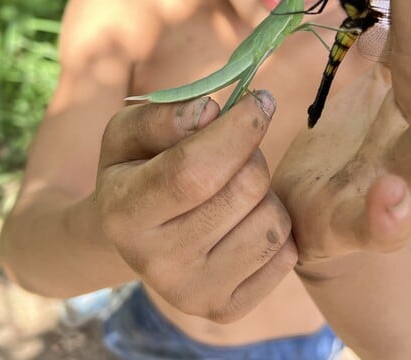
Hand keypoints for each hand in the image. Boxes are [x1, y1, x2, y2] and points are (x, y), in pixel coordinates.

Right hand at [96, 92, 296, 321]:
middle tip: (233, 148)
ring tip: (232, 188)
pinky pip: (286, 253)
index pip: (193, 170)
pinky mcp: (225, 311)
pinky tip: (242, 220)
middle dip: (251, 152)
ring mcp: (192, 294)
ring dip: (264, 190)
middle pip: (243, 189)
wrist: (131, 238)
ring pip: (272, 221)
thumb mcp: (128, 132)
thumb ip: (163, 115)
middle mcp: (155, 263)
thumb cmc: (135, 170)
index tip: (260, 99)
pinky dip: (274, 224)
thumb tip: (210, 112)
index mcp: (124, 212)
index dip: (237, 130)